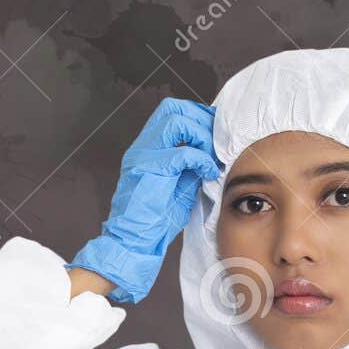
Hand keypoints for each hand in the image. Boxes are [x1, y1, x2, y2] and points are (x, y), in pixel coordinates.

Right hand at [70, 97, 221, 304]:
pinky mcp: (149, 169)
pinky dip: (201, 160)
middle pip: (173, 108)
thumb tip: (214, 152)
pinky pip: (183, 152)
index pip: (171, 111)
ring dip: (201, 136)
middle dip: (200, 119)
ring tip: (211, 157)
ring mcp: (143, 155)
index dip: (196, 114)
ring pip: (177, 122)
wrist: (133, 240)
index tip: (214, 131)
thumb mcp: (178, 184)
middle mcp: (142, 145)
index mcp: (147, 147)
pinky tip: (208, 172)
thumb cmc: (154, 218)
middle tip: (216, 141)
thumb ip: (191, 164)